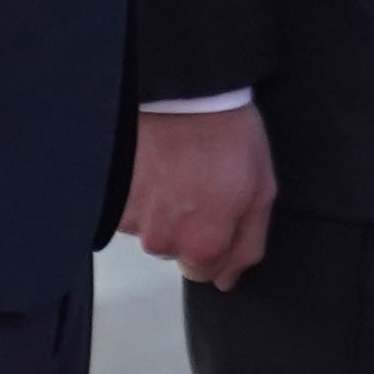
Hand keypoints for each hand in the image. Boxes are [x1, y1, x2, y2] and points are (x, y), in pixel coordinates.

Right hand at [127, 101, 279, 289]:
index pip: (206, 273)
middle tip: (199, 183)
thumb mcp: (261, 191)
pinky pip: (129, 207)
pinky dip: (140, 190)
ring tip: (177, 167)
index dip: (215, 243)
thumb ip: (247, 246)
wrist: (183, 93)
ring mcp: (133, 219)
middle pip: (175, 250)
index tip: (219, 213)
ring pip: (151, 228)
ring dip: (162, 206)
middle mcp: (162, 240)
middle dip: (188, 226)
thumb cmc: (226, 136)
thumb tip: (230, 280)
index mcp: (203, 244)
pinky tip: (156, 164)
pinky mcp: (112, 196)